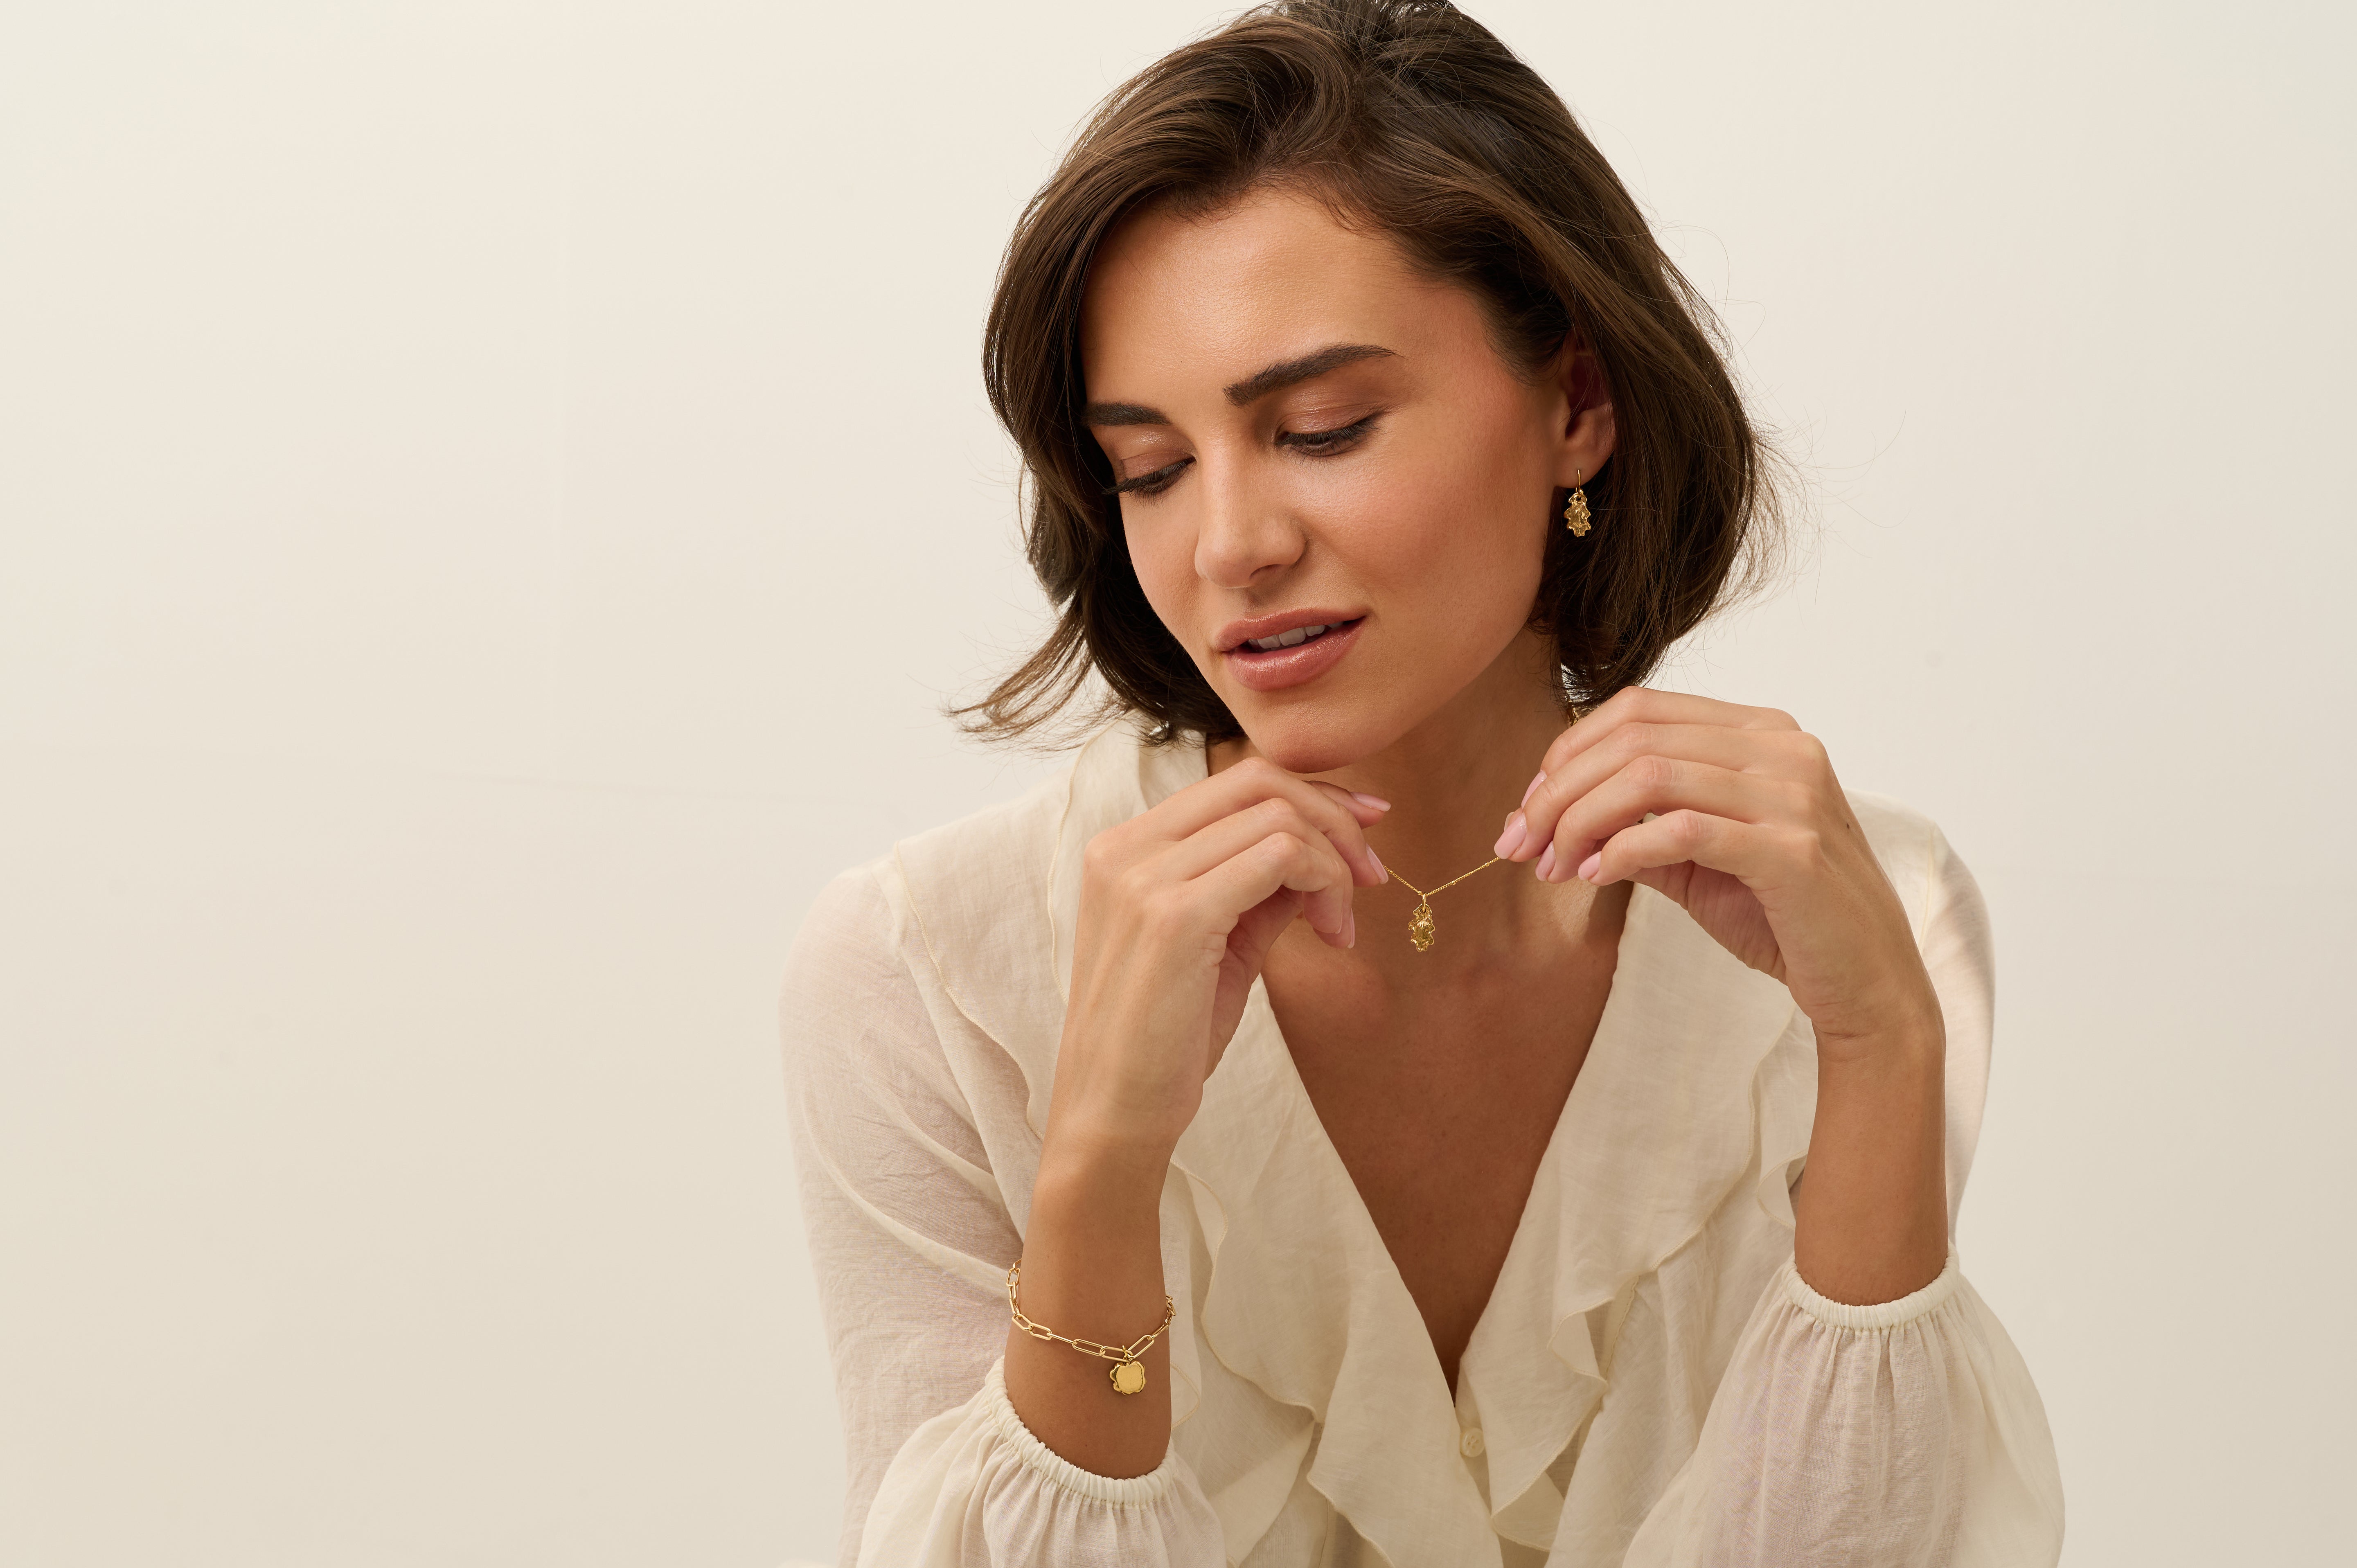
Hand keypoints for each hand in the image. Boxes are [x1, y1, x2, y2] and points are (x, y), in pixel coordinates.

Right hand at [1046, 757, 1388, 1167]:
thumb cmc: (1165, 1038)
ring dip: (1334, 865)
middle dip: (1334, 819)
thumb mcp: (1218, 944)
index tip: (1365, 832)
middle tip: (1372, 877)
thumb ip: (1258, 887)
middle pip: (1258, 781)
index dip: (1312, 796)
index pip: (1234, 781)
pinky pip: (1280, 857)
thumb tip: (1325, 847)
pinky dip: (1325, 886)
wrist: (1115, 1113)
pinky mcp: (1175, 915)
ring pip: (1278, 818)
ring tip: (1339, 926)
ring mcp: (1145, 877)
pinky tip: (1331, 936)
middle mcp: (1125, 847)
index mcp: (1124, 847)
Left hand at [1497, 687, 1939, 1058]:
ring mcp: (1792, 795)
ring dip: (1580, 821)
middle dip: (1558, 790)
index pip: (1639, 710)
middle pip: (1634, 738)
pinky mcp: (1792, 850)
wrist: (1866, 983)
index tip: (1527, 809)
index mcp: (1761, 733)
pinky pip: (1682, 829)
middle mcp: (1782, 748)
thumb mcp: (1698, 860)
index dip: (1568, 753)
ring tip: (1551, 865)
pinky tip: (1593, 876)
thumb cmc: (1783, 917)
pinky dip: (1623, 850)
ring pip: (1650, 776)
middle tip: (1518, 842)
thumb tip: (1558, 818)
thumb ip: (1640, 827)